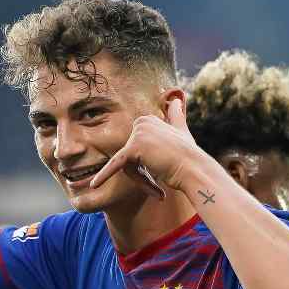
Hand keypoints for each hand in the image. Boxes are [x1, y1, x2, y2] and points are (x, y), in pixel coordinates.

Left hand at [89, 97, 208, 196]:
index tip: (162, 172)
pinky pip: (115, 164)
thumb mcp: (181, 131)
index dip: (145, 166)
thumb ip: (176, 116)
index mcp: (147, 120)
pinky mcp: (133, 148)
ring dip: (140, 181)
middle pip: (128, 156)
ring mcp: (137, 134)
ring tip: (158, 189)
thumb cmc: (189, 155)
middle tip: (159, 186)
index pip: (134, 149)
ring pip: (126, 165)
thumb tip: (176, 98)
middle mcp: (141, 122)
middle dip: (141, 174)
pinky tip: (93, 185)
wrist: (194, 169)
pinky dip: (104, 176)